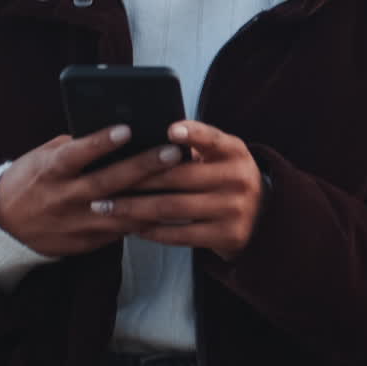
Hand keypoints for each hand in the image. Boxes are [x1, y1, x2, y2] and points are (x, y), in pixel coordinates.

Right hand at [0, 126, 184, 256]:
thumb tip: (119, 131)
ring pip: (121, 210)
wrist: (4, 225)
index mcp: (50, 171)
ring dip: (154, 197)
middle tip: (172, 152)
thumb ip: (77, 146)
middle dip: (142, 167)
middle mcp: (64, 198)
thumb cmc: (33, 179)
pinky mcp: (88, 242)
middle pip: (107, 182)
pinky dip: (147, 219)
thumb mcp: (45, 157)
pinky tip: (173, 207)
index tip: (127, 128)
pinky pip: (122, 230)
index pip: (76, 154)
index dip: (100, 142)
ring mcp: (77, 223)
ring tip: (183, 181)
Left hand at [99, 121, 264, 260]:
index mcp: (235, 152)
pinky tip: (130, 227)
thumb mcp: (222, 156)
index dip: (192, 134)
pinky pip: (181, 234)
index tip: (169, 130)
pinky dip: (152, 231)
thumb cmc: (225, 178)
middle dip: (137, 180)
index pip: (213, 139)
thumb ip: (195, 146)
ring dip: (134, 208)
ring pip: (173, 208)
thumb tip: (143, 140)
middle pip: (180, 177)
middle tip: (102, 182)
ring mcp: (234, 209)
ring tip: (106, 207)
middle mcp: (238, 178)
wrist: (263, 218)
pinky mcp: (227, 235)